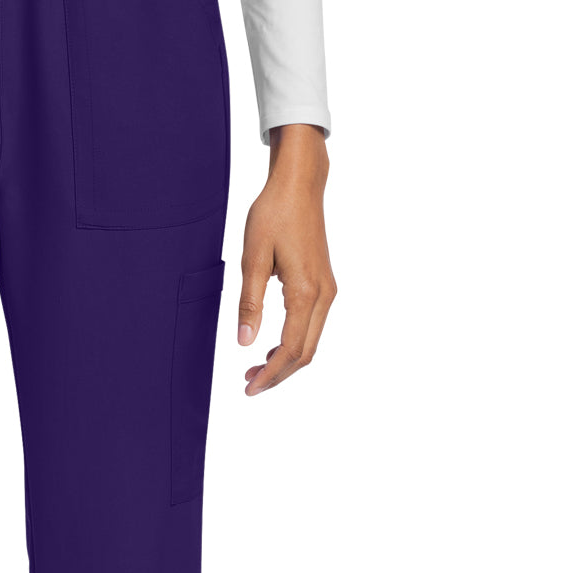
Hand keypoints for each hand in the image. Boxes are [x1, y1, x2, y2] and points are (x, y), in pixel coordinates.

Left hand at [238, 124, 335, 395]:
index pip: (290, 350)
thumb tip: (244, 342)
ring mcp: (327, 290)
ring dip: (285, 360)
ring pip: (310, 341)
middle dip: (278, 374)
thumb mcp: (253, 258)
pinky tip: (271, 345)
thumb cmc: (274, 214)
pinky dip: (293, 343)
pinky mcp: (324, 284)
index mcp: (305, 292)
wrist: (300, 184)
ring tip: (255, 368)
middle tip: (248, 384)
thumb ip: (250, 302)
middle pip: (305, 353)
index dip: (270, 375)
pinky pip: (312, 326)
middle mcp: (324, 295)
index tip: (249, 388)